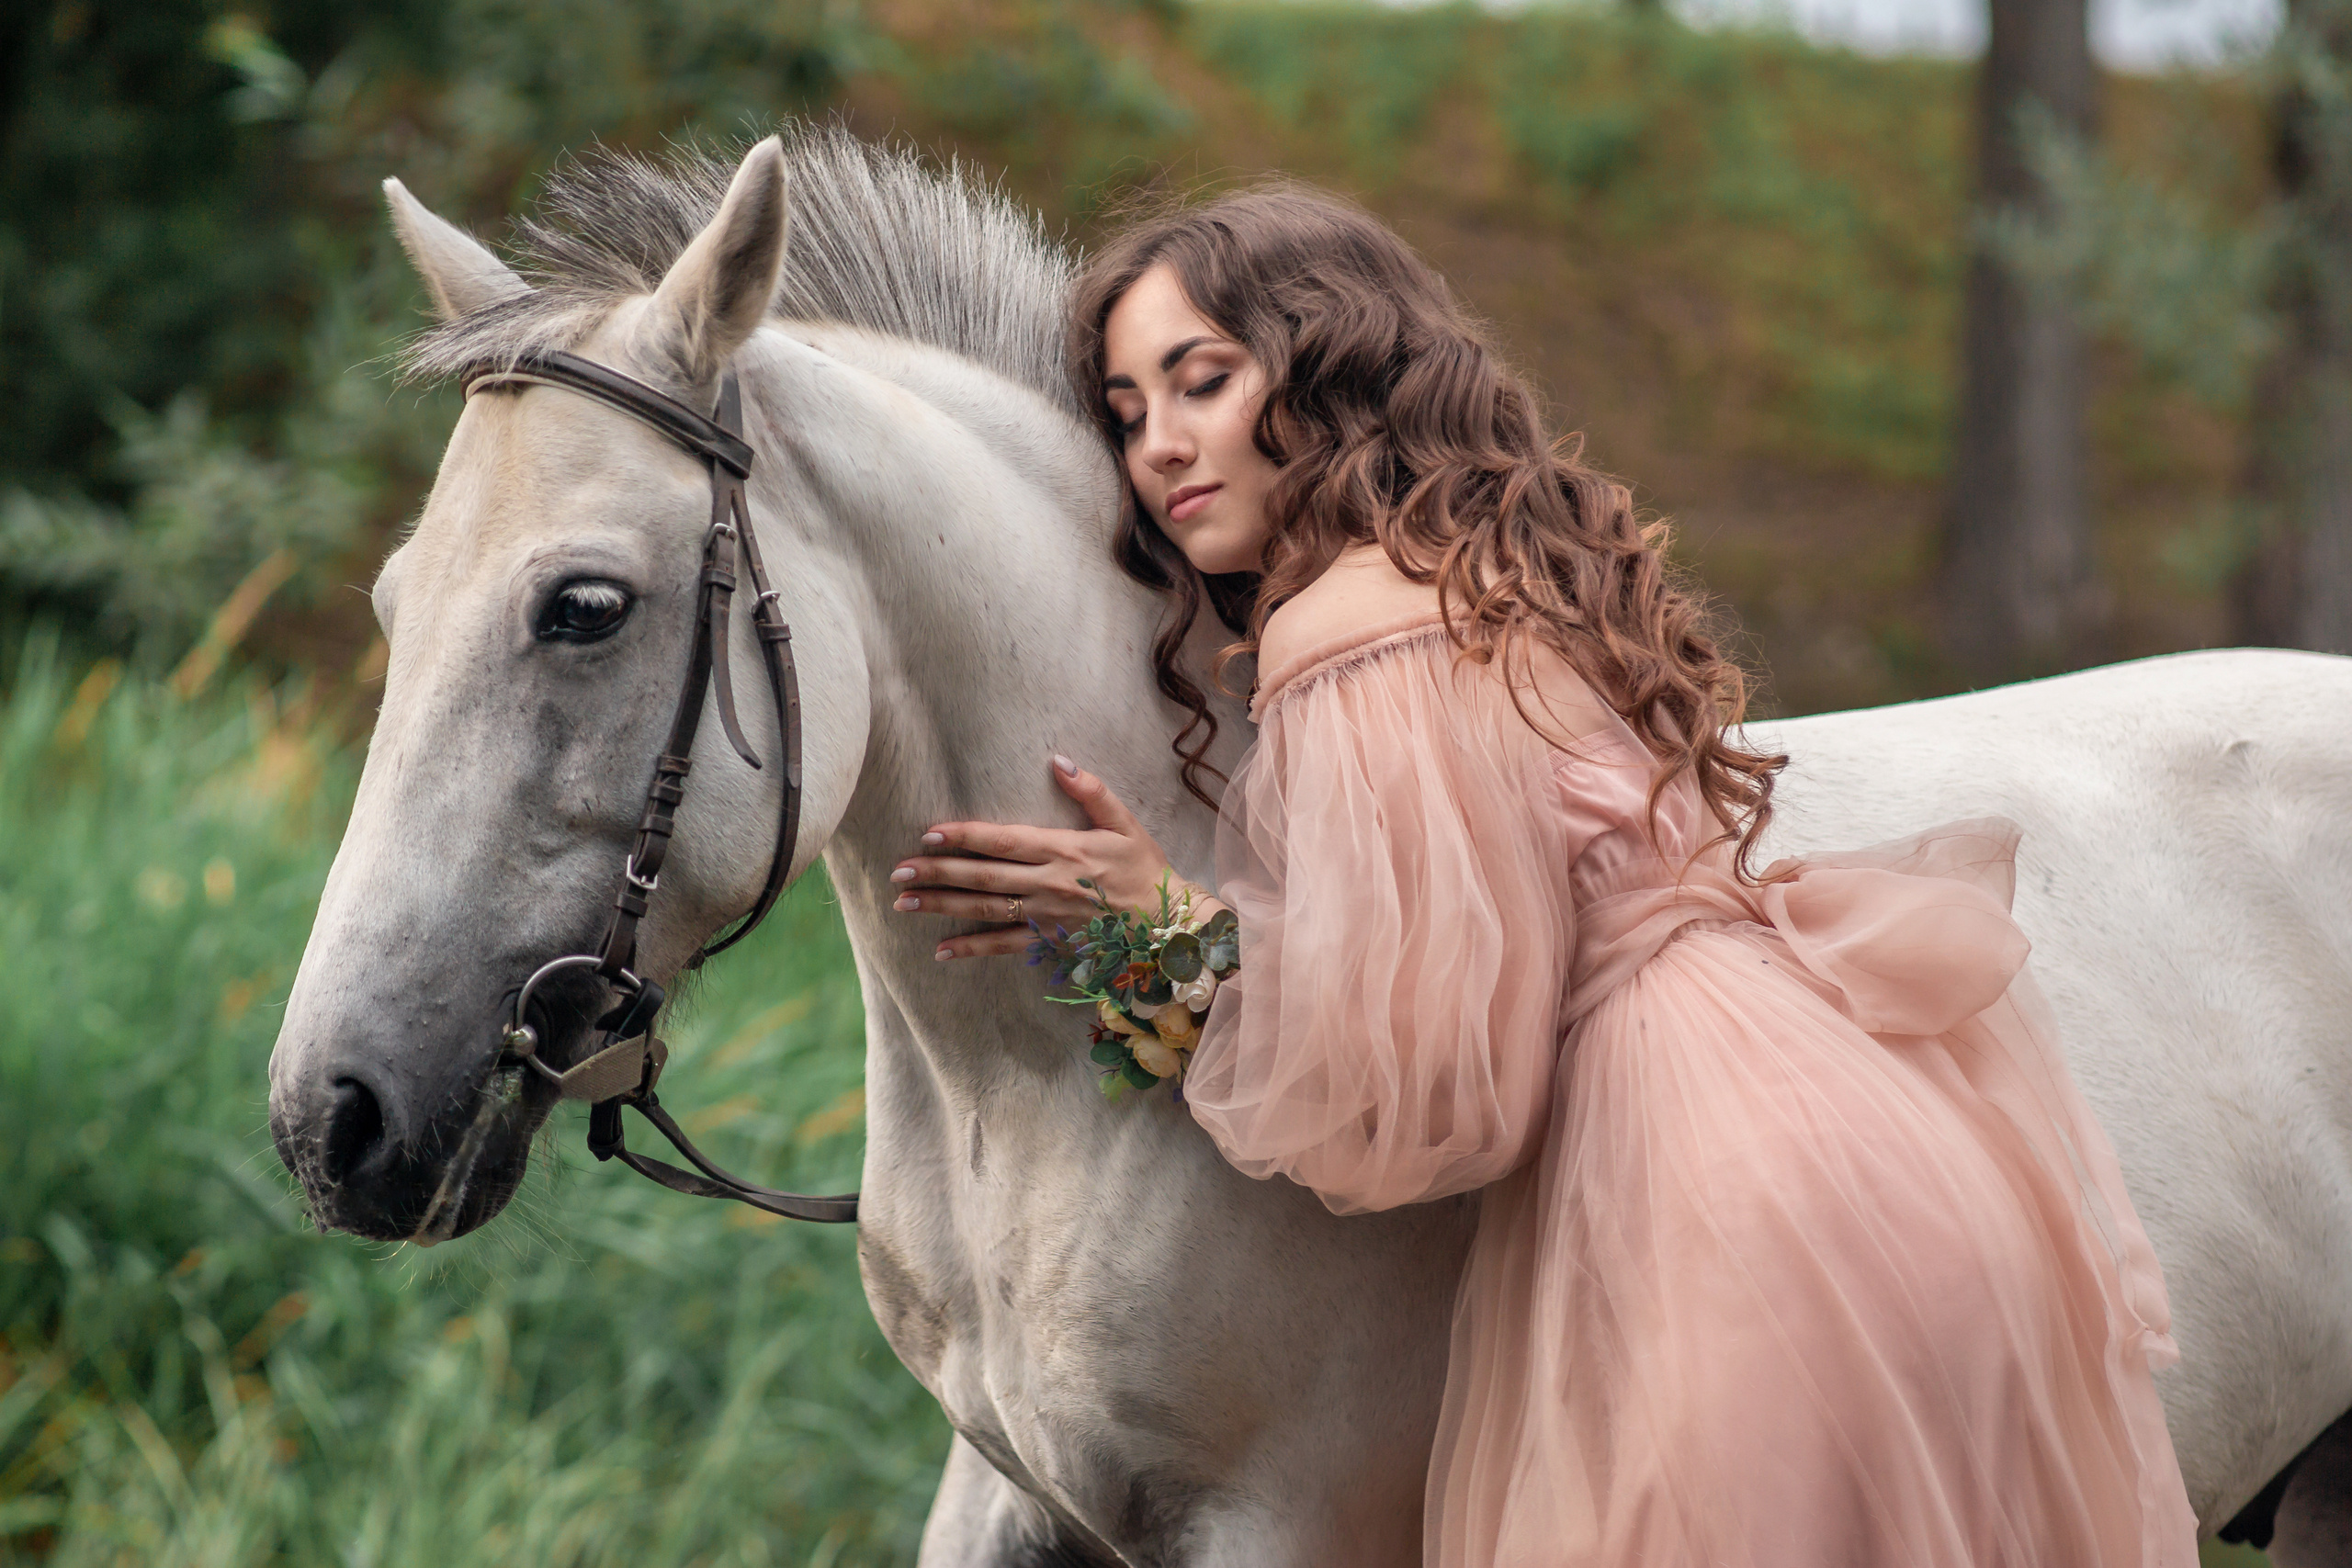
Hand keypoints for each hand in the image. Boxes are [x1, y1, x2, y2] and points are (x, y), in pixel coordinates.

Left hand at [889, 756, 1212, 960]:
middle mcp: (1049, 883)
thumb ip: (1091, 791)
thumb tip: (1058, 761)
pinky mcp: (1049, 940)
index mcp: (1064, 849)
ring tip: (904, 901)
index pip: (1003, 840)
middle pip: (984, 876)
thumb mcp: (1125, 823)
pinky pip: (1004, 946)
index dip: (964, 836)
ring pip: (985, 910)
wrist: (1168, 924)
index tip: (929, 834)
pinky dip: (972, 949)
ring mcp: (1046, 915)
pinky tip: (940, 949)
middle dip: (938, 872)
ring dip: (943, 906)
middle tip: (897, 871)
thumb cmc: (1145, 869)